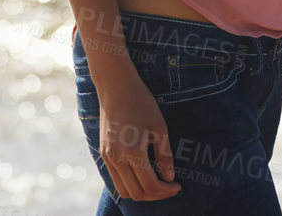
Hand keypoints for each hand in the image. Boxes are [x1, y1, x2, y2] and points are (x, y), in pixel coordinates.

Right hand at [98, 72, 178, 199]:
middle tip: (170, 186)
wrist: (115, 86)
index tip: (178, 185)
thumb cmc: (141, 102)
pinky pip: (116, 179)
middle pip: (137, 193)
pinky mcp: (103, 153)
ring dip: (142, 192)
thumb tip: (169, 178)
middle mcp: (116, 157)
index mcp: (132, 151)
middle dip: (156, 195)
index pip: (150, 185)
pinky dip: (130, 183)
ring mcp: (107, 156)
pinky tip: (143, 174)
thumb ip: (164, 155)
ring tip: (157, 182)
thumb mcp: (159, 126)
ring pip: (124, 190)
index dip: (166, 190)